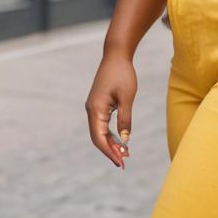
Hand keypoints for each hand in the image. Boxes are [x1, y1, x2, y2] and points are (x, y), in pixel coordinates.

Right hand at [85, 54, 135, 168]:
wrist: (116, 55)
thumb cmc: (122, 74)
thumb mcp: (127, 98)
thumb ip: (125, 120)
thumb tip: (125, 141)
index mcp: (95, 109)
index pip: (99, 138)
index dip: (109, 152)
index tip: (120, 162)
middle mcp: (91, 110)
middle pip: (98, 137)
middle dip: (110, 150)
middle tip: (124, 162)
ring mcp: (93, 107)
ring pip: (100, 132)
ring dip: (111, 143)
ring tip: (125, 154)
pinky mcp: (98, 104)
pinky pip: (102, 124)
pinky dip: (111, 134)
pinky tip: (121, 140)